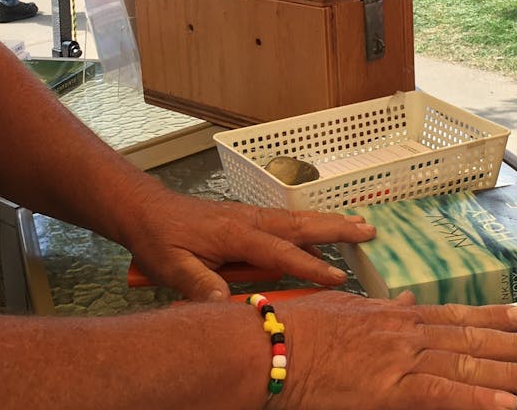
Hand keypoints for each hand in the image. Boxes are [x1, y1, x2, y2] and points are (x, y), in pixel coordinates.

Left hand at [117, 190, 375, 299]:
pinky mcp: (247, 219)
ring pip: (297, 220)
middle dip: (337, 228)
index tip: (339, 277)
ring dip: (328, 224)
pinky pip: (285, 223)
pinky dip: (309, 228)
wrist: (146, 211)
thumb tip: (226, 306)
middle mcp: (250, 220)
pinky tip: (320, 241)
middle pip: (300, 224)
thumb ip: (199, 285)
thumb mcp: (173, 267)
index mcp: (236, 233)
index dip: (310, 265)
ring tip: (360, 228)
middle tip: (371, 230)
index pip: (281, 251)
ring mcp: (250, 216)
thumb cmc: (159, 240)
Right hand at [279, 293, 516, 409]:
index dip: (493, 316)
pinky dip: (476, 399)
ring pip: (469, 364)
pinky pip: (442, 395)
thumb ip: (374, 311)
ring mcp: (401, 361)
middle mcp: (406, 334)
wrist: (269, 346)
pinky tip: (505, 405)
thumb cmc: (295, 330)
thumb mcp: (340, 309)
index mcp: (394, 316)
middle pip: (473, 339)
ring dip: (513, 372)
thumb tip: (397, 304)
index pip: (455, 314)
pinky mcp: (389, 391)